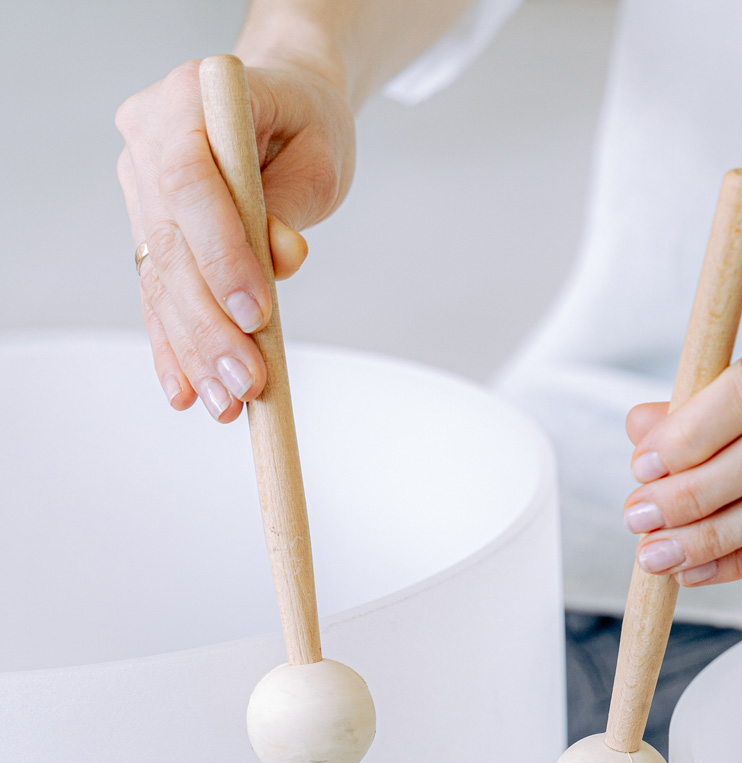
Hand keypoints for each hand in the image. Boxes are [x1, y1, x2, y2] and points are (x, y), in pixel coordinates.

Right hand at [116, 59, 354, 419]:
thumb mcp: (319, 154)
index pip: (190, 182)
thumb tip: (280, 258)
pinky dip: (174, 346)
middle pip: (170, 245)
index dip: (220, 253)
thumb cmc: (307, 122)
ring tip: (227, 403)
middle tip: (248, 382)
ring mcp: (140, 186)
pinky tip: (186, 391)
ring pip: (160, 280)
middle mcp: (149, 140)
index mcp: (188, 98)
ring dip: (194, 350)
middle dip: (210, 324)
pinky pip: (156, 294)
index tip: (258, 313)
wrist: (284, 104)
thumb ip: (293, 204)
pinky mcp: (148, 228)